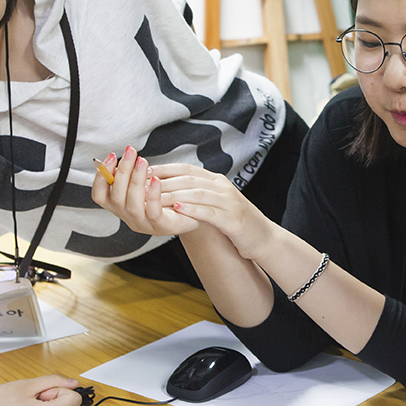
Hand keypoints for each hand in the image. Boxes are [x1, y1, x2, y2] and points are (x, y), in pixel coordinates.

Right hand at [91, 147, 197, 236]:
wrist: (192, 214)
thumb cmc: (167, 198)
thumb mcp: (146, 186)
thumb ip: (134, 176)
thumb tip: (126, 157)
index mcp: (121, 207)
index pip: (100, 196)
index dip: (101, 177)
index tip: (111, 157)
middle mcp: (128, 217)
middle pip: (115, 197)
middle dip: (122, 172)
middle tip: (131, 152)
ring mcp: (143, 224)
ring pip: (132, 205)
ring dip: (135, 180)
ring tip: (142, 161)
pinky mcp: (161, 226)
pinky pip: (153, 212)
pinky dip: (152, 195)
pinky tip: (155, 179)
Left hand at [149, 163, 277, 259]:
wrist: (263, 237)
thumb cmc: (235, 221)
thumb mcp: (217, 202)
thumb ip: (198, 192)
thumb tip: (171, 188)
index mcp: (217, 181)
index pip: (187, 168)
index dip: (165, 168)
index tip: (145, 170)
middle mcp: (223, 187)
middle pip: (189, 179)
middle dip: (164, 181)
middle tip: (142, 184)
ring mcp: (229, 202)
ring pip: (197, 193)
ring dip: (173, 194)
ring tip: (153, 198)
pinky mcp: (232, 220)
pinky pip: (209, 212)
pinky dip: (192, 209)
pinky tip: (176, 210)